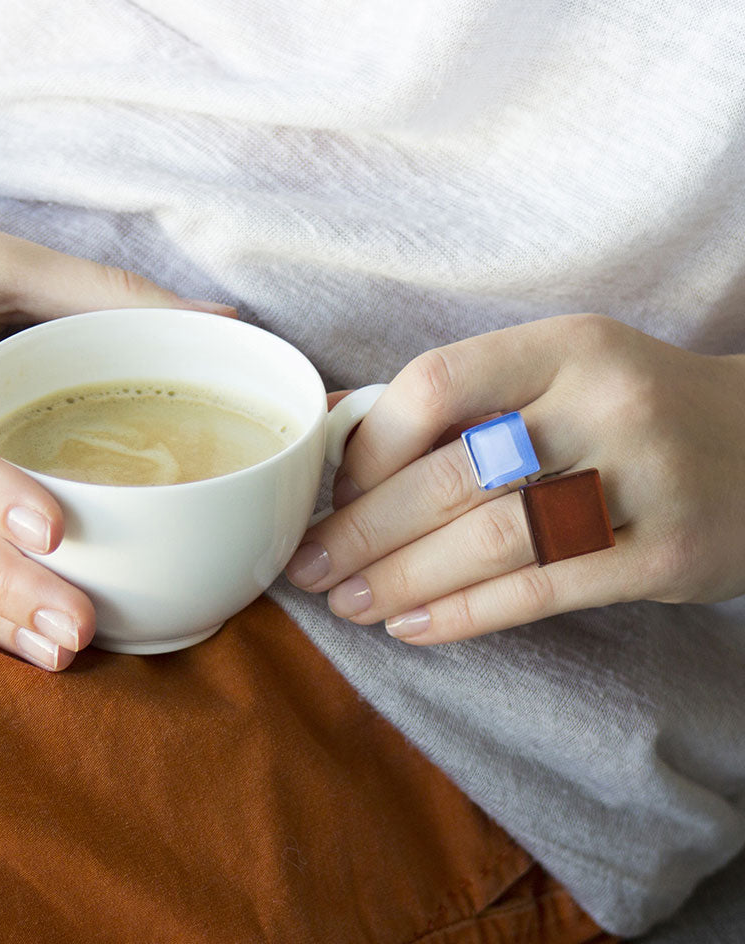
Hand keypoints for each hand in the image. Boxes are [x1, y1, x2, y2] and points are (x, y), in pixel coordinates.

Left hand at [286, 315, 744, 643]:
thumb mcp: (554, 374)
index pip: (437, 382)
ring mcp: (643, 480)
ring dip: (402, 579)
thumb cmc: (627, 411)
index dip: (370, 444)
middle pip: (454, 473)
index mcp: (565, 346)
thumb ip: (455, 400)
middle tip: (308, 565)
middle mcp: (605, 404)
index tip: (334, 489)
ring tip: (347, 603)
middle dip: (362, 528)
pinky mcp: (665, 555)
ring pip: (491, 540)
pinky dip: (463, 614)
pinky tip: (410, 626)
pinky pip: (540, 591)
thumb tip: (332, 426)